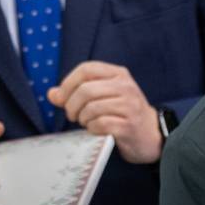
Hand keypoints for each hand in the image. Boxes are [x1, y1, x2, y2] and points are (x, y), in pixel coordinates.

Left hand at [48, 61, 162, 162]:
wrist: (151, 135)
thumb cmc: (123, 114)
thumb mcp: (103, 97)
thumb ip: (77, 93)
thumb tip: (52, 94)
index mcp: (118, 74)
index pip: (86, 69)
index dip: (68, 83)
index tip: (63, 98)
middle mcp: (125, 86)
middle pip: (85, 90)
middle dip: (72, 105)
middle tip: (73, 116)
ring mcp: (129, 106)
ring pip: (91, 108)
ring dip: (83, 119)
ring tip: (87, 123)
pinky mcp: (129, 125)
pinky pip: (100, 124)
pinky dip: (93, 129)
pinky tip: (97, 130)